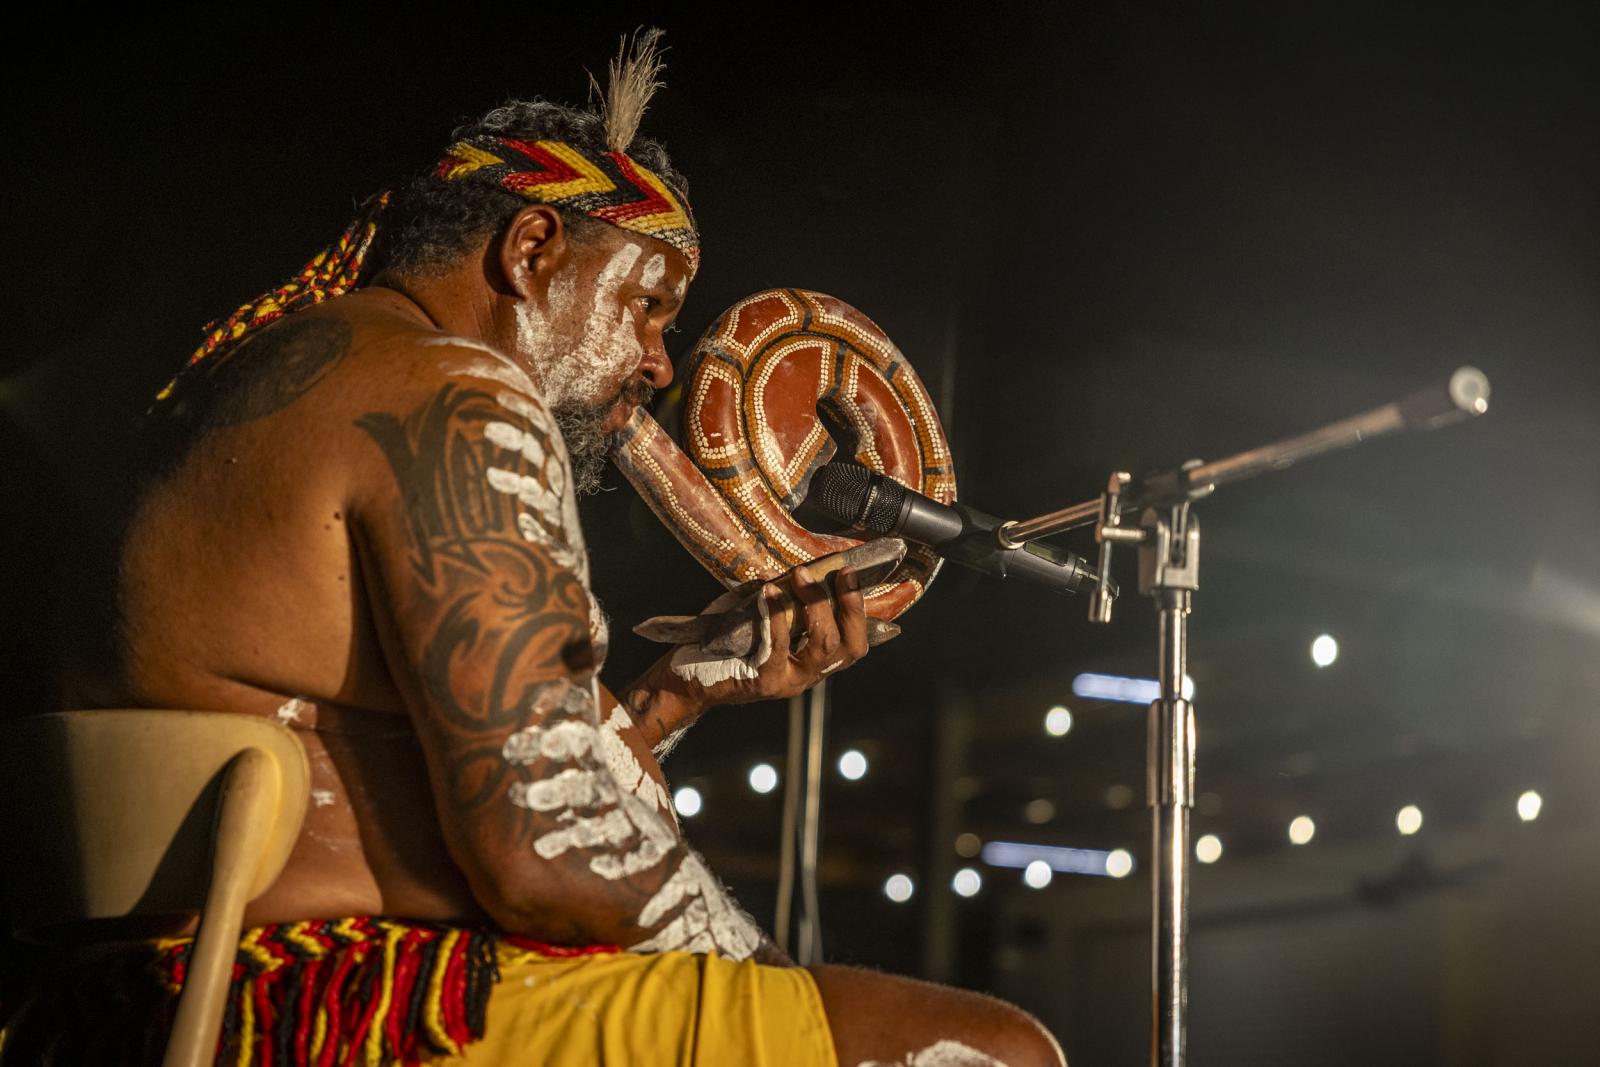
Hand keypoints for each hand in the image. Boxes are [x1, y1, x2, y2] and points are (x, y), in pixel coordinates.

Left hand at [694, 563, 870, 707]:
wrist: (686, 679)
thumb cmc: (722, 646)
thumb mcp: (760, 620)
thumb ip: (780, 602)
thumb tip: (791, 570)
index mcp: (813, 660)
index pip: (855, 641)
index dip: (860, 608)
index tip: (851, 573)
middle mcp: (809, 674)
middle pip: (849, 645)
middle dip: (848, 604)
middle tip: (839, 574)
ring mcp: (790, 681)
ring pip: (823, 645)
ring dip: (815, 605)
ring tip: (801, 577)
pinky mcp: (767, 682)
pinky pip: (780, 646)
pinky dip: (776, 616)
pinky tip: (768, 592)